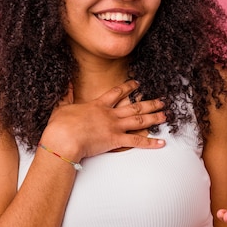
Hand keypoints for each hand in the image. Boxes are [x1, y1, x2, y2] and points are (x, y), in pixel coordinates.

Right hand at [40, 80, 166, 160]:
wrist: (64, 138)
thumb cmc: (61, 125)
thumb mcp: (62, 107)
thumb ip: (66, 96)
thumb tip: (66, 84)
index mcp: (98, 105)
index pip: (117, 93)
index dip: (129, 87)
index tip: (137, 84)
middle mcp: (110, 114)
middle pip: (134, 106)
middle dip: (150, 103)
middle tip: (162, 101)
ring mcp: (114, 127)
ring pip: (139, 120)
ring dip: (154, 118)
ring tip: (165, 115)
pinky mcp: (116, 140)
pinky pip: (137, 141)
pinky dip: (150, 142)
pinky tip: (161, 142)